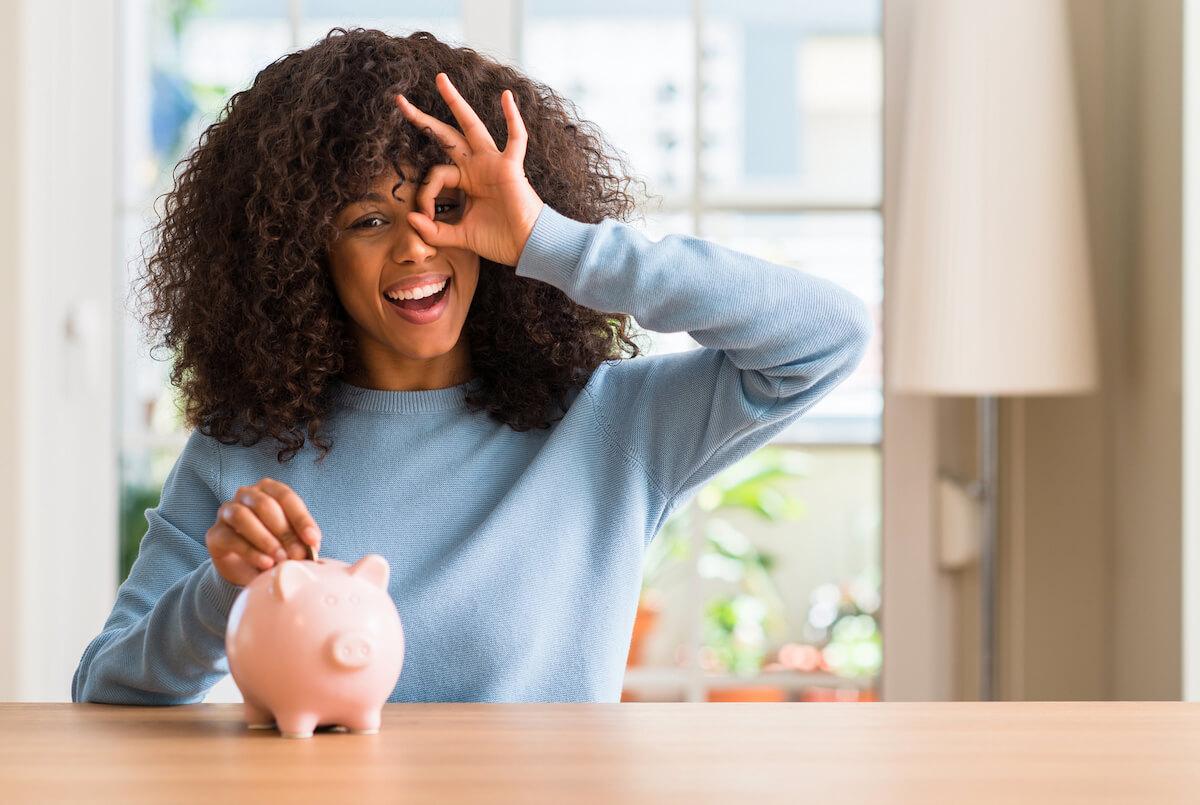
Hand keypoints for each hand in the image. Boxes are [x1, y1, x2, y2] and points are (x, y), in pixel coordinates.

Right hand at [205, 478, 320, 586]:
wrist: (247, 565)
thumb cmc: (274, 544)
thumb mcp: (291, 540)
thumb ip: (299, 539)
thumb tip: (309, 548)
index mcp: (269, 489)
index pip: (286, 497)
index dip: (301, 519)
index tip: (312, 540)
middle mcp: (246, 495)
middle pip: (265, 505)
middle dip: (284, 531)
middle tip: (297, 554)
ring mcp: (226, 512)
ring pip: (243, 517)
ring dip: (265, 540)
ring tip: (281, 559)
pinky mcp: (215, 534)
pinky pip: (231, 538)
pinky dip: (251, 552)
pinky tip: (266, 563)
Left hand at [395, 72, 543, 266]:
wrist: (528, 247)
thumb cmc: (500, 240)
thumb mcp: (460, 236)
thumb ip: (435, 231)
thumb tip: (411, 219)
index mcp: (465, 180)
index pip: (435, 175)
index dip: (425, 194)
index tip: (426, 216)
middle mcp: (477, 166)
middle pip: (446, 135)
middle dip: (423, 119)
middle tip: (401, 101)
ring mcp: (493, 163)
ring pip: (471, 126)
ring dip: (455, 102)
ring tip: (440, 80)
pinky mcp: (511, 167)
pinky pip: (515, 138)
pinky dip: (512, 118)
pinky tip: (506, 96)